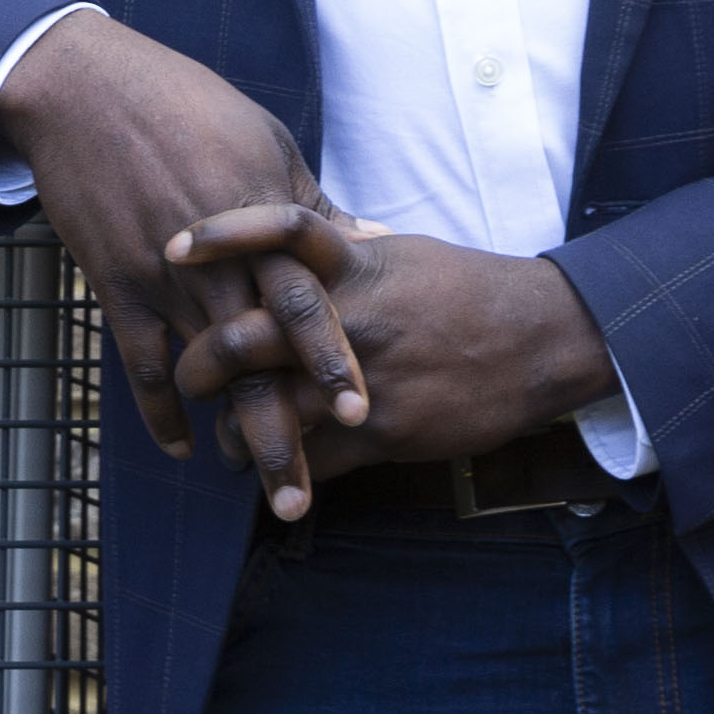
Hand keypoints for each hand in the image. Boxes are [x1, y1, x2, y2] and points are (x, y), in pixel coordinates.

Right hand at [0, 14, 374, 514]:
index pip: (306, 303)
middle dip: (286, 426)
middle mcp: (215, 259)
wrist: (83, 90)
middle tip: (307, 490)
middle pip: (261, 357)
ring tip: (268, 488)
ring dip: (238, 434)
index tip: (361, 414)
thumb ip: (309, 205)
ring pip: (207, 373)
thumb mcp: (264, 142)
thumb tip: (367, 243)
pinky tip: (184, 447)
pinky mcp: (116, 283)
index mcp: (260, 219)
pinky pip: (139, 362)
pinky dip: (161, 409)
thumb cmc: (183, 104)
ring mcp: (161, 276)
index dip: (331, 362)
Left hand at [165, 214, 623, 491]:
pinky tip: (277, 481)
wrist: (542, 339)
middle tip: (185, 375)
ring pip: (269, 411)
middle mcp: (350, 319)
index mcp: (353, 268)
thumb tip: (299, 232)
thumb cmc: (466, 291)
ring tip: (221, 444)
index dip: (221, 236)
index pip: (279, 232)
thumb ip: (342, 250)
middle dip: (199, 364)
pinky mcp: (385, 431)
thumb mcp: (401, 256)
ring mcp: (364, 378)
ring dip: (234, 434)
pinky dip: (290, 473)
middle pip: (245, 337)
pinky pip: (317, 459)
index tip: (172, 247)